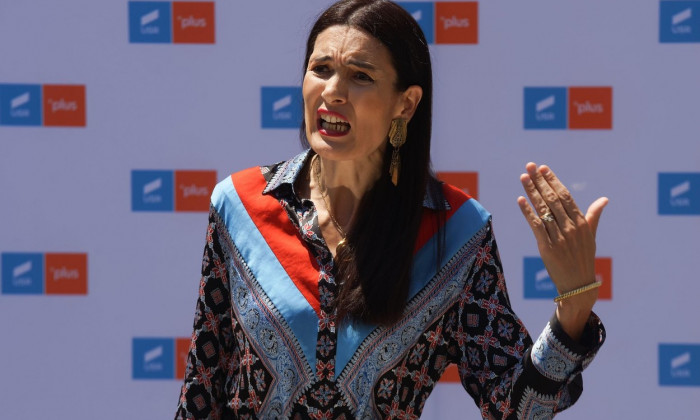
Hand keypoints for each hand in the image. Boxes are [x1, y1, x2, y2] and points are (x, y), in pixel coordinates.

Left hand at [517, 163, 607, 340]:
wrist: (578, 284)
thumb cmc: (583, 258)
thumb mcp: (591, 236)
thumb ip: (594, 215)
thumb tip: (604, 199)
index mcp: (581, 222)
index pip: (565, 196)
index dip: (553, 181)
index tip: (543, 168)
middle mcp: (571, 227)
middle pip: (553, 199)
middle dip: (540, 181)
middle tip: (529, 166)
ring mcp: (559, 237)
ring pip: (543, 209)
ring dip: (532, 192)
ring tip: (523, 177)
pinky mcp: (547, 247)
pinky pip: (536, 226)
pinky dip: (527, 212)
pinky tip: (520, 200)